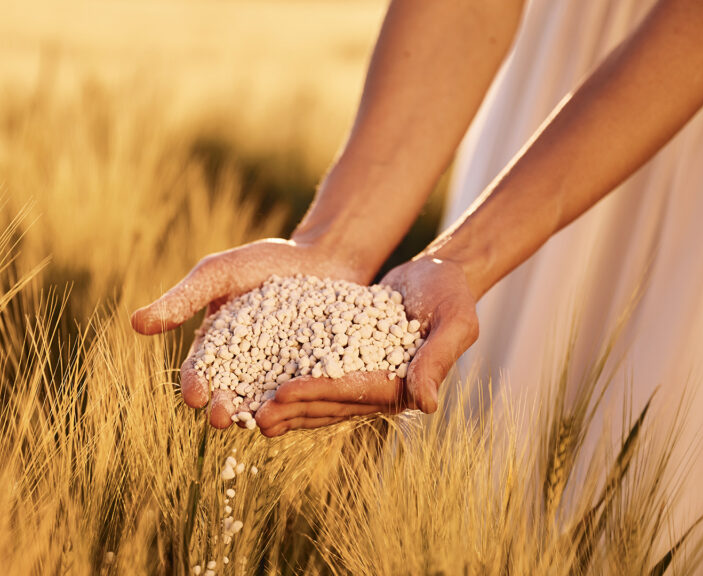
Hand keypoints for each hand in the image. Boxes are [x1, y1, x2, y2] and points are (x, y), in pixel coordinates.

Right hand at [130, 238, 370, 427]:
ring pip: (262, 401)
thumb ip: (182, 300)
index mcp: (215, 347)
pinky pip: (300, 393)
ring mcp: (277, 374)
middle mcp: (244, 367)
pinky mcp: (310, 375)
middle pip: (228, 394)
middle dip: (222, 408)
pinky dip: (294, 403)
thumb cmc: (263, 261)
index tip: (195, 396)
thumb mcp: (218, 274)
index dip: (194, 385)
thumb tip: (134, 324)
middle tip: (221, 417)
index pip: (198, 373)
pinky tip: (294, 406)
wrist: (321, 255)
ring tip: (255, 420)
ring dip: (255, 414)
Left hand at [253, 257, 478, 436]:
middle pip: (329, 402)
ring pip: (318, 395)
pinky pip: (316, 371)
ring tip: (248, 412)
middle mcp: (380, 387)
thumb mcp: (454, 321)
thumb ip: (438, 360)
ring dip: (286, 405)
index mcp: (403, 384)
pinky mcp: (349, 358)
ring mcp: (362, 375)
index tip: (283, 395)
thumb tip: (428, 405)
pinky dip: (290, 378)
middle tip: (253, 418)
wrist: (442, 273)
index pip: (353, 392)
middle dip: (292, 410)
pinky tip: (259, 381)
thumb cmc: (453, 293)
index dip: (317, 394)